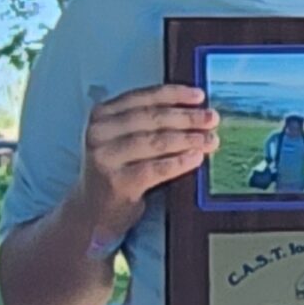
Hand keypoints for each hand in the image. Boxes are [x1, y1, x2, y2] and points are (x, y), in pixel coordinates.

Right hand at [74, 84, 217, 240]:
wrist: (91, 211)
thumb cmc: (115, 170)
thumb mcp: (121, 138)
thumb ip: (146, 121)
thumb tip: (193, 108)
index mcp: (102, 114)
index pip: (143, 97)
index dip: (175, 94)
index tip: (199, 96)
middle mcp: (99, 133)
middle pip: (153, 118)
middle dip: (187, 118)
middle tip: (212, 119)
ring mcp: (106, 158)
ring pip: (157, 141)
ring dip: (189, 139)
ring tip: (210, 140)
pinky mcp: (116, 182)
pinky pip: (156, 168)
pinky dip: (179, 162)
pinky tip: (196, 158)